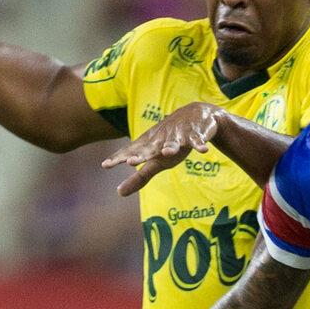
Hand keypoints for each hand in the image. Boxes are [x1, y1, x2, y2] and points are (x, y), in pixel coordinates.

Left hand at [101, 103, 221, 196]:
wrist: (195, 115)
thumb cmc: (169, 143)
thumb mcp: (155, 161)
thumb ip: (139, 178)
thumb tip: (119, 193)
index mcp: (149, 146)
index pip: (131, 153)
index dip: (119, 158)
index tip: (106, 165)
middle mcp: (160, 140)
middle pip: (150, 149)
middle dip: (142, 155)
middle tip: (132, 162)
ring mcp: (178, 136)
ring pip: (174, 142)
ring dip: (171, 146)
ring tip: (168, 152)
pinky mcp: (195, 134)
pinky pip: (197, 140)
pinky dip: (200, 143)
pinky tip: (203, 149)